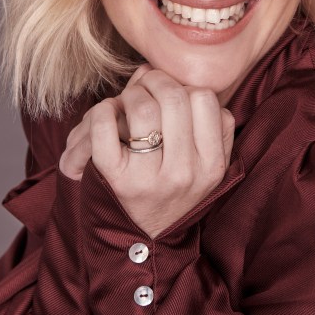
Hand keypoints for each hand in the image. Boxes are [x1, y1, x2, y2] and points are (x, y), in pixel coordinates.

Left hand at [59, 66, 235, 237]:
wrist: (144, 243)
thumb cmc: (173, 193)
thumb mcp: (202, 164)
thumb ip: (196, 119)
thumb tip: (153, 71)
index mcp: (212, 166)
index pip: (206, 99)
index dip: (185, 88)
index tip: (173, 97)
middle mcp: (185, 173)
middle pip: (175, 97)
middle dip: (156, 82)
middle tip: (146, 88)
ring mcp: (149, 179)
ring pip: (143, 108)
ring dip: (131, 94)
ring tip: (127, 104)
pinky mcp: (115, 181)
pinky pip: (105, 128)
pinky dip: (102, 110)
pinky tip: (107, 114)